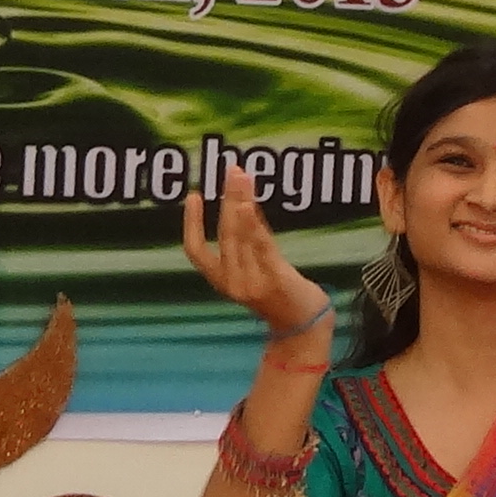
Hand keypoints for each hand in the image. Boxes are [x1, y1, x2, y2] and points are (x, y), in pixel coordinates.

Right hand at [179, 160, 330, 343]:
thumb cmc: (278, 294)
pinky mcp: (275, 280)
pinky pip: (261, 248)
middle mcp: (232, 283)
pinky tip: (247, 205)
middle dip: (227, 198)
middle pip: (225, 233)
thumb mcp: (255, 268)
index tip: (193, 195)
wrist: (305, 326)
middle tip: (231, 170)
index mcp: (222, 281)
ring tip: (241, 177)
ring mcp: (253, 283)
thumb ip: (246, 242)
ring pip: (241, 236)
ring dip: (240, 202)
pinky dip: (252, 225)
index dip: (191, 223)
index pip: (196, 252)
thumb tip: (240, 201)